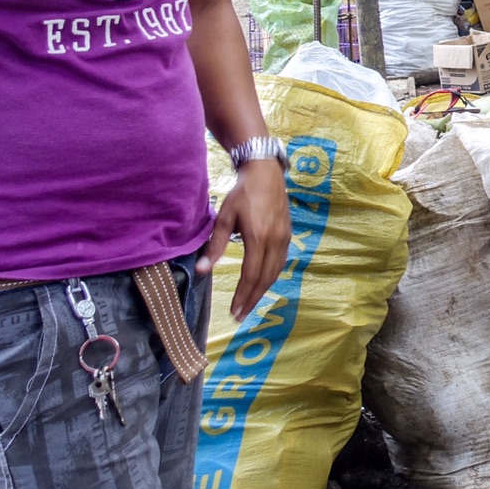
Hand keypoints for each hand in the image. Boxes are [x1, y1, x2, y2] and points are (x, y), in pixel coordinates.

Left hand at [199, 159, 290, 319]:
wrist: (266, 173)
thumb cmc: (242, 193)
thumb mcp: (224, 217)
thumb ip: (215, 245)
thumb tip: (201, 271)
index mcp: (258, 237)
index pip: (251, 274)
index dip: (242, 295)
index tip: (234, 311)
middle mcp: (275, 240)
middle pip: (265, 278)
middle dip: (253, 299)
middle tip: (240, 315)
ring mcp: (285, 238)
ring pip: (275, 272)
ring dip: (262, 290)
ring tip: (249, 303)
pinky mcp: (288, 235)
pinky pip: (280, 262)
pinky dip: (271, 277)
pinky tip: (262, 282)